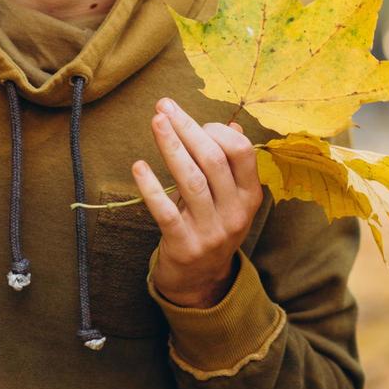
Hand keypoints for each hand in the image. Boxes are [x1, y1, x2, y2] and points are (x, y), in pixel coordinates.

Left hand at [132, 98, 262, 308]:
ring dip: (171, 147)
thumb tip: (233, 125)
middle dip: (187, 128)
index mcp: (249, 196)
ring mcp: (211, 231)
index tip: (192, 121)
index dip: (216, 130)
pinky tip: (139, 166)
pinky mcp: (184, 245)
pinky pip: (166, 212)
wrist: (200, 282)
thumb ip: (232, 164)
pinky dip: (152, 187)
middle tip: (164, 106)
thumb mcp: (230, 199)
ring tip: (156, 122)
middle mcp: (235, 213)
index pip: (241, 152)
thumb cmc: (212, 227)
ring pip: (192, 180)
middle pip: (213, 160)